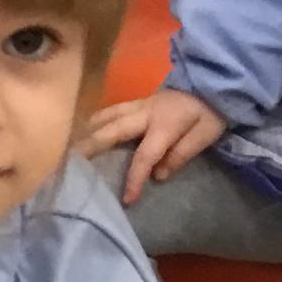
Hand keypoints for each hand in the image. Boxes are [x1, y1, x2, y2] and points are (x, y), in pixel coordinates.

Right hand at [82, 88, 227, 205]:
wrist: (213, 81)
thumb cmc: (209, 112)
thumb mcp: (206, 134)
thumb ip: (182, 154)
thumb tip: (158, 175)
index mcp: (164, 124)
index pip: (145, 155)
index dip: (135, 178)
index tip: (126, 199)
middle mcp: (145, 112)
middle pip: (112, 131)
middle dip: (91, 147)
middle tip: (69, 162)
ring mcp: (138, 104)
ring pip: (107, 116)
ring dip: (87, 131)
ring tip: (70, 145)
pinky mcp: (136, 102)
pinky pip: (110, 110)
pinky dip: (95, 120)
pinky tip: (83, 130)